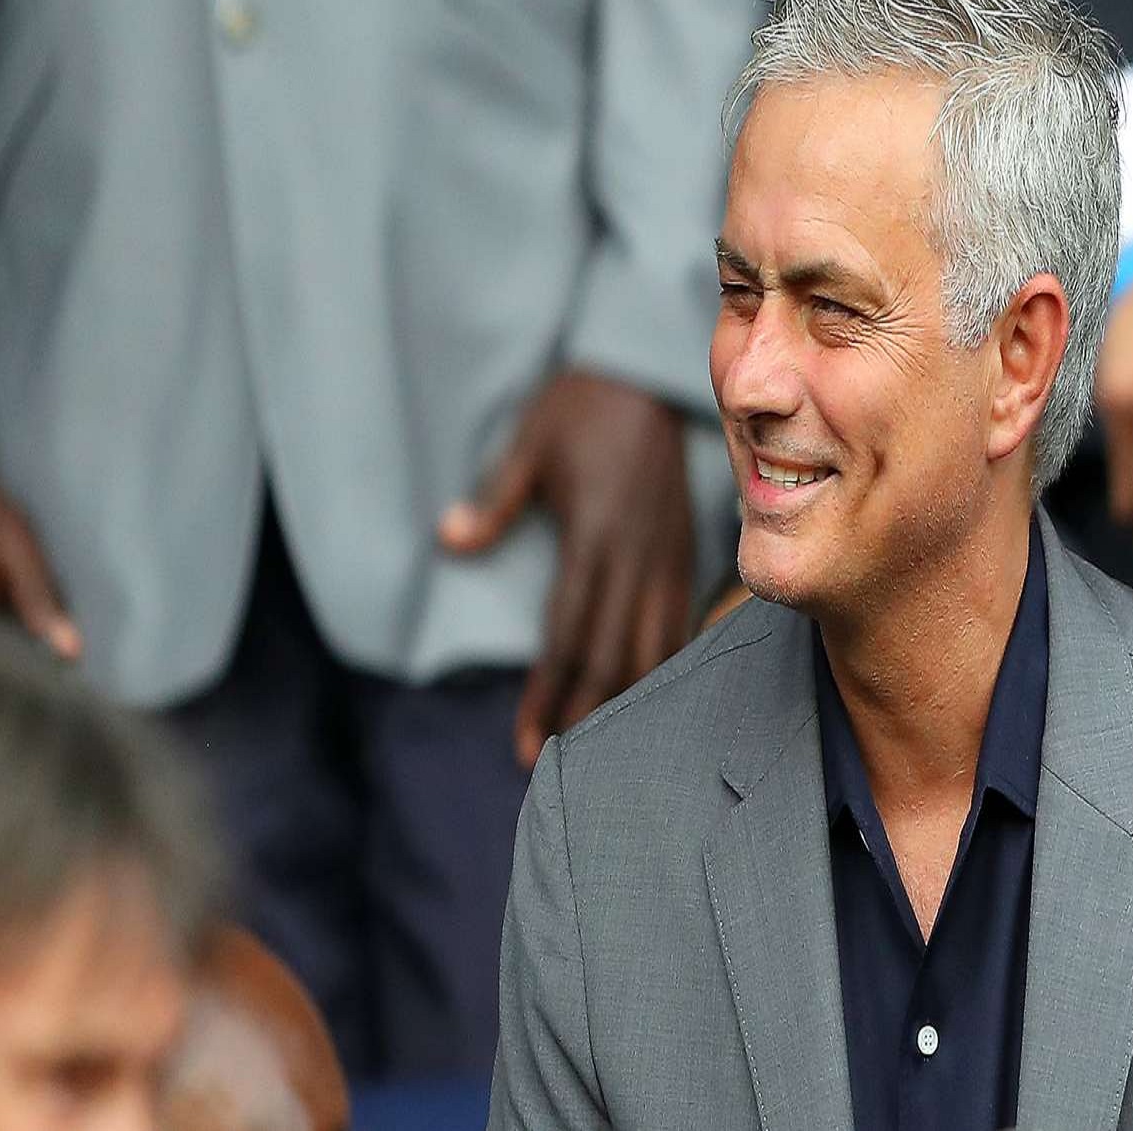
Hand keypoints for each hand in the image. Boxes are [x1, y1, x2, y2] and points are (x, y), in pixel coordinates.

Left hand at [438, 372, 693, 767]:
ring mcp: (665, 553)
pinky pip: (677, 619)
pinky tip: (647, 690)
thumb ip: (495, 499)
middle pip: (611, 653)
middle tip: (550, 763)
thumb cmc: (583, 402)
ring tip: (597, 742)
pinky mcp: (683, 547)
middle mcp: (636, 554)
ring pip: (652, 644)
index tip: (527, 741)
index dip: (547, 693)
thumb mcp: (530, 441)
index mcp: (595, 535)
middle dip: (580, 712)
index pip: (568, 634)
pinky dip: (662, 661)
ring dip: (622, 696)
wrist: (648, 369)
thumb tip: (449, 541)